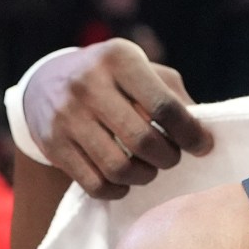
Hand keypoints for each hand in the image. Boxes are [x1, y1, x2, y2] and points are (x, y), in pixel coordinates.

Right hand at [25, 40, 211, 198]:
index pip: (164, 106)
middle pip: (143, 141)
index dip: (190, 133)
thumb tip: (203, 133)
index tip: (203, 146)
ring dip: (144, 176)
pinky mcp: (52, 144)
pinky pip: (94, 184)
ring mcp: (66, 116)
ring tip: (149, 168)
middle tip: (171, 157)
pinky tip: (124, 181)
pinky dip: (117, 190)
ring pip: (118, 167)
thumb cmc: (112, 77)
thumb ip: (173, 94)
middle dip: (168, 158)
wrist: (46, 80)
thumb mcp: (142, 69)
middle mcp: (88, 84)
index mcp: (118, 59)